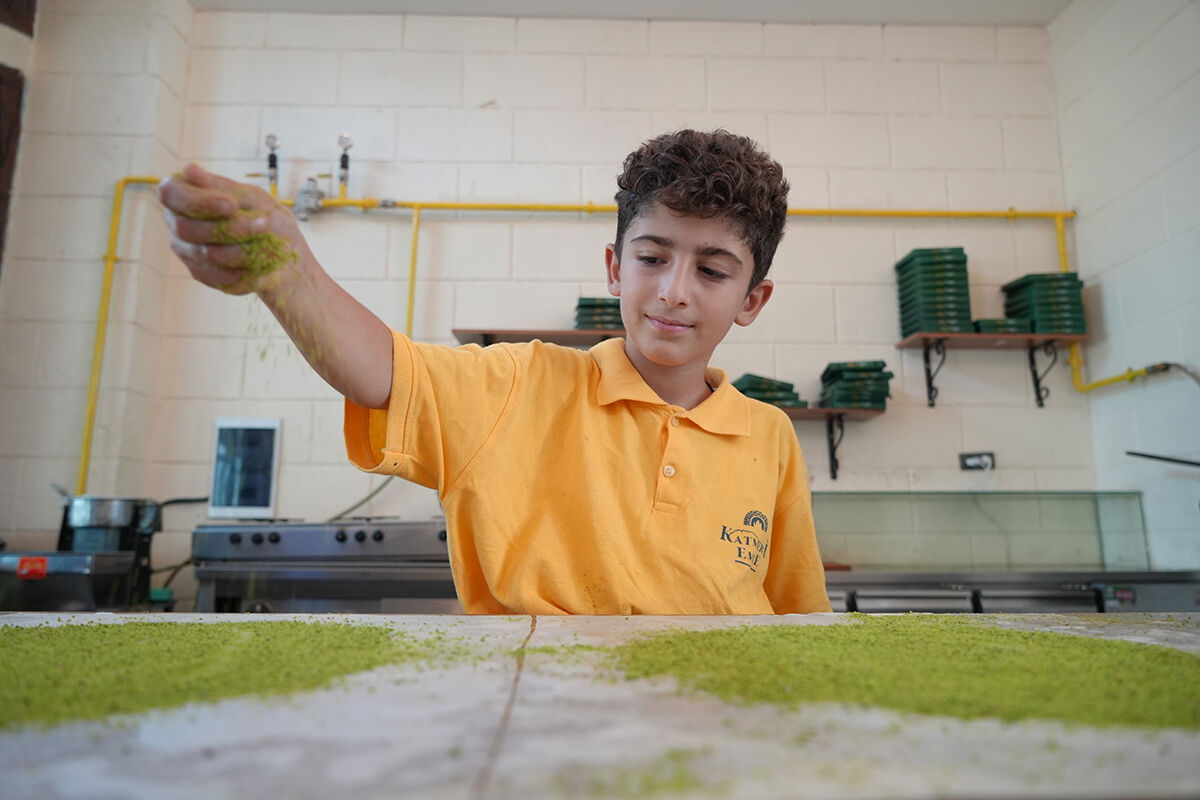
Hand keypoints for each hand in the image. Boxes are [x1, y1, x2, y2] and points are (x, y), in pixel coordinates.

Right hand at [159, 164, 305, 295]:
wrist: (285, 250)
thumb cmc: (264, 215)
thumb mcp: (250, 196)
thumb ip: (221, 187)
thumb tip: (188, 170)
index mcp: (182, 195)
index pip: (170, 194)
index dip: (199, 201)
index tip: (232, 205)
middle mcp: (176, 223)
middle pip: (187, 228)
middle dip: (230, 227)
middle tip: (264, 223)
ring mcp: (187, 251)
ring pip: (206, 253)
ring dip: (243, 248)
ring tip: (271, 242)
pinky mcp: (202, 273)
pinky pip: (217, 276)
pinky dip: (244, 268)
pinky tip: (263, 260)